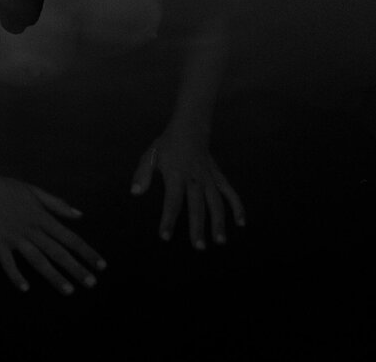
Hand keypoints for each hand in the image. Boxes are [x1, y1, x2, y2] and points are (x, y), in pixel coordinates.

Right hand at [0, 171, 105, 294]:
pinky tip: (24, 288)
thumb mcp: (33, 190)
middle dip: (76, 268)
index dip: (86, 251)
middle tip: (92, 283)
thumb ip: (56, 204)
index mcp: (41, 216)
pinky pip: (7, 261)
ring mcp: (14, 235)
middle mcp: (31, 227)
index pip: (69, 236)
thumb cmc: (5, 188)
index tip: (101, 265)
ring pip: (37, 258)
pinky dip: (15, 274)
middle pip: (57, 251)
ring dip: (54, 275)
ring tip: (69, 290)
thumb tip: (79, 214)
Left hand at [131, 128, 245, 248]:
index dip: (168, 219)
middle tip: (199, 247)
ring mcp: (208, 178)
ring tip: (219, 241)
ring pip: (216, 202)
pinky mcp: (218, 176)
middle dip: (198, 227)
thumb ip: (142, 174)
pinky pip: (230, 192)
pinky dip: (237, 206)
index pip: (172, 201)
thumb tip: (135, 192)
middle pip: (197, 206)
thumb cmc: (166, 146)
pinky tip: (241, 223)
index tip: (165, 236)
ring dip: (219, 222)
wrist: (189, 128)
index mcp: (175, 175)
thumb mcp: (150, 156)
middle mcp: (194, 179)